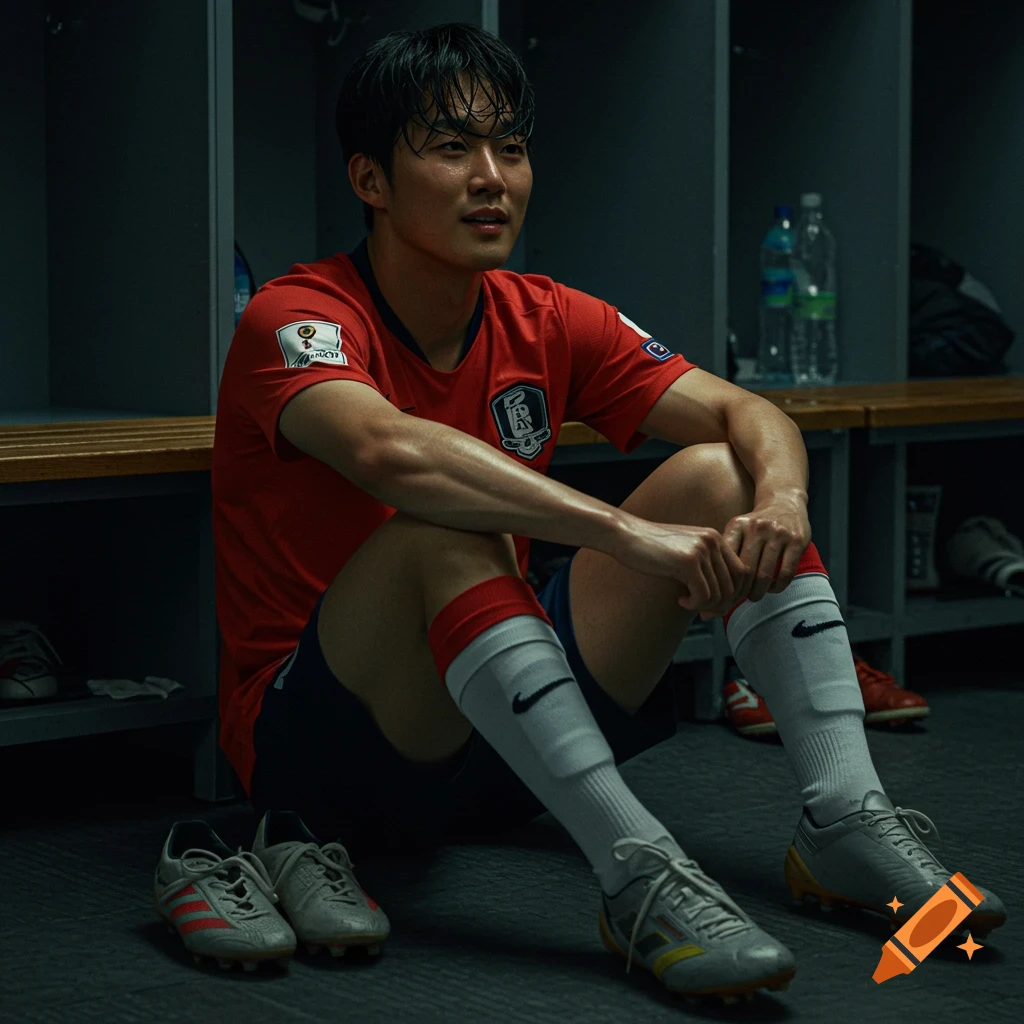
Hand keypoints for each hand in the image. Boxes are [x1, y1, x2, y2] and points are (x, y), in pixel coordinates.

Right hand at [610, 517, 750, 620]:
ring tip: (689, 604)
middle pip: (734, 584)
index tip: (716, 606)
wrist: (625, 535)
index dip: (734, 594)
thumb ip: (706, 566)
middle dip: (723, 606)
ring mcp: (701, 550)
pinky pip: (703, 595)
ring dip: (706, 607)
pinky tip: (681, 600)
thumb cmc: (651, 548)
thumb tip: (724, 597)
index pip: (741, 572)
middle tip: (706, 615)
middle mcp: (712, 541)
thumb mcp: (685, 552)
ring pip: (719, 593)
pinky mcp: (687, 562)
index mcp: (715, 537)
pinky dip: (695, 604)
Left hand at [722, 494, 810, 601]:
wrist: (784, 501)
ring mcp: (778, 534)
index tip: (721, 594)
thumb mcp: (736, 529)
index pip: (727, 561)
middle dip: (739, 592)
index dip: (724, 583)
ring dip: (758, 592)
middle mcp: (757, 528)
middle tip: (736, 602)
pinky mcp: (797, 541)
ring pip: (764, 575)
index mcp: (737, 525)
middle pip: (745, 571)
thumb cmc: (754, 525)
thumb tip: (709, 584)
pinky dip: (777, 587)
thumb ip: (725, 551)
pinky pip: (785, 573)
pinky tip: (772, 589)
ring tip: (753, 597)